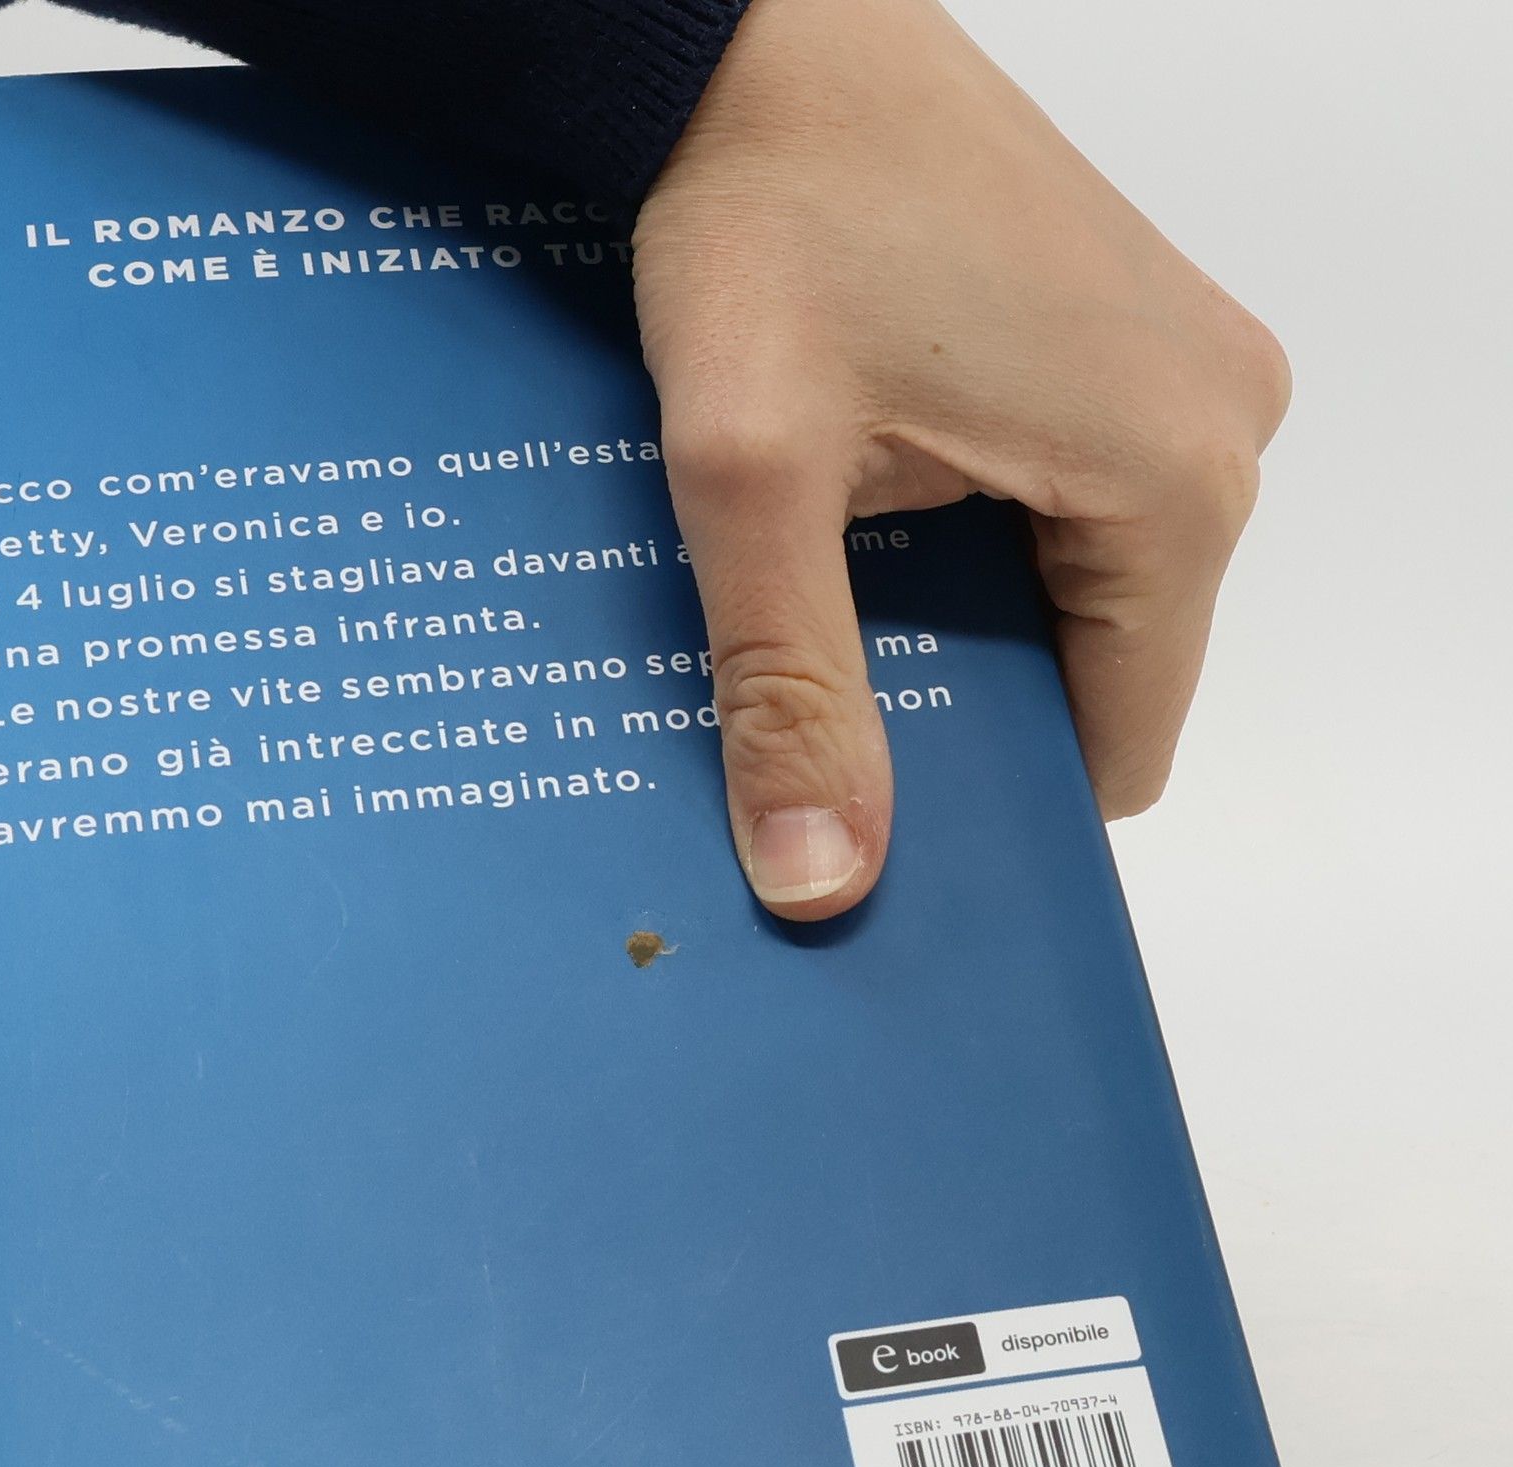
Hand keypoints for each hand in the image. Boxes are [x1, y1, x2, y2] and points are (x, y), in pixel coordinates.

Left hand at [633, 0, 1290, 918]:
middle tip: (818, 718)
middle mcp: (1214, 424)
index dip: (994, 810)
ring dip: (949, 629)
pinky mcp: (1117, 342)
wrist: (752, 31)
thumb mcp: (756, 473)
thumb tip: (820, 883)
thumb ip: (792, 688)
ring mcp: (1175, 375)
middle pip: (1094, 673)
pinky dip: (964, 548)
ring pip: (1070, 596)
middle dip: (960, 716)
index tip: (877, 824)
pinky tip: (860, 531)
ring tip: (825, 612)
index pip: (1117, 750)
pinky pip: (1060, 507)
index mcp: (1177, 477)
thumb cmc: (770, 207)